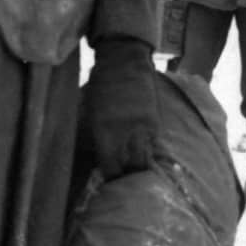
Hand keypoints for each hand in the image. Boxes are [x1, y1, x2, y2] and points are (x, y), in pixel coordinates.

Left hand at [85, 37, 159, 178]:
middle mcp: (127, 131)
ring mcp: (144, 127)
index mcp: (105, 130)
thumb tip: (100, 161)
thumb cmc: (100, 86)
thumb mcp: (90, 112)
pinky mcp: (155, 121)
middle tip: (122, 183)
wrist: (124, 60)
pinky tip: (139, 153)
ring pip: (145, 159)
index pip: (111, 167)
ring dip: (138, 168)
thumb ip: (97, 137)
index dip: (110, 179)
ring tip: (132, 174)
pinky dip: (146, 151)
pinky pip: (152, 145)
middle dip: (127, 178)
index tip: (108, 185)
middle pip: (132, 168)